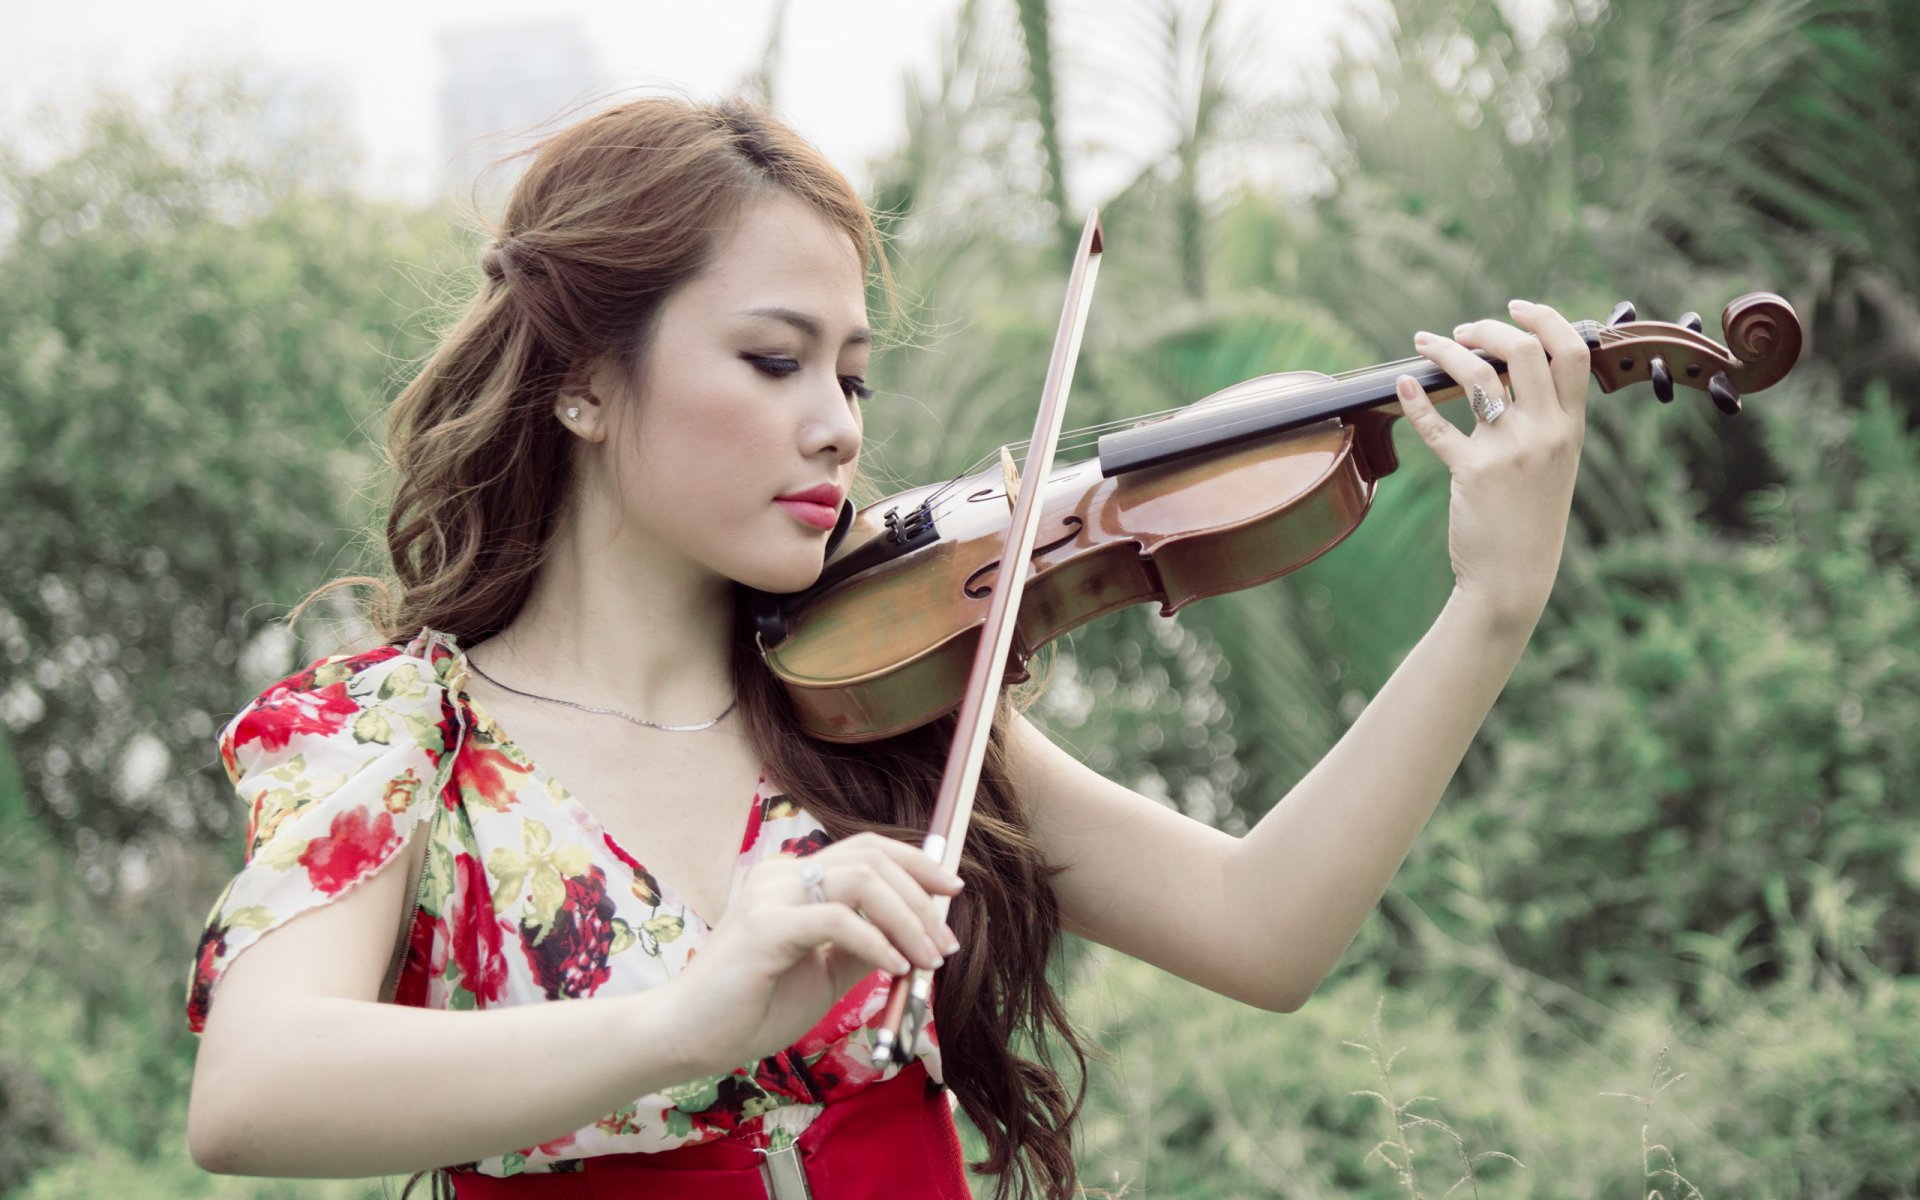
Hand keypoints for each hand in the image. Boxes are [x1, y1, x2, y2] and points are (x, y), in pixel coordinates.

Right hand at [666, 832, 963, 1070]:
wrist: (686, 1038)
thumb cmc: (749, 1008)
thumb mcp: (821, 975)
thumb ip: (860, 949)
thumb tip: (913, 939)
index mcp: (791, 879)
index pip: (866, 849)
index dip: (916, 862)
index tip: (953, 889)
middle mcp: (780, 875)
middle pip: (871, 857)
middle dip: (922, 895)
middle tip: (948, 942)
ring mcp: (770, 897)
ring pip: (860, 880)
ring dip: (908, 919)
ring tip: (928, 959)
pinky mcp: (764, 929)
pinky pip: (837, 920)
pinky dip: (877, 942)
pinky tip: (895, 968)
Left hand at [1394, 298, 1588, 632]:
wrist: (1515, 576)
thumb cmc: (1530, 519)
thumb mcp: (1555, 464)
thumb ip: (1546, 420)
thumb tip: (1514, 374)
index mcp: (1571, 427)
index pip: (1572, 352)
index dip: (1546, 319)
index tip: (1516, 308)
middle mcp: (1546, 432)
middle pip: (1525, 350)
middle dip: (1489, 328)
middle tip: (1462, 331)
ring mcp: (1510, 450)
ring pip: (1477, 377)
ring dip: (1446, 352)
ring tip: (1424, 344)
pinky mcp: (1473, 471)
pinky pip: (1438, 426)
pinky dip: (1415, 401)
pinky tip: (1402, 387)